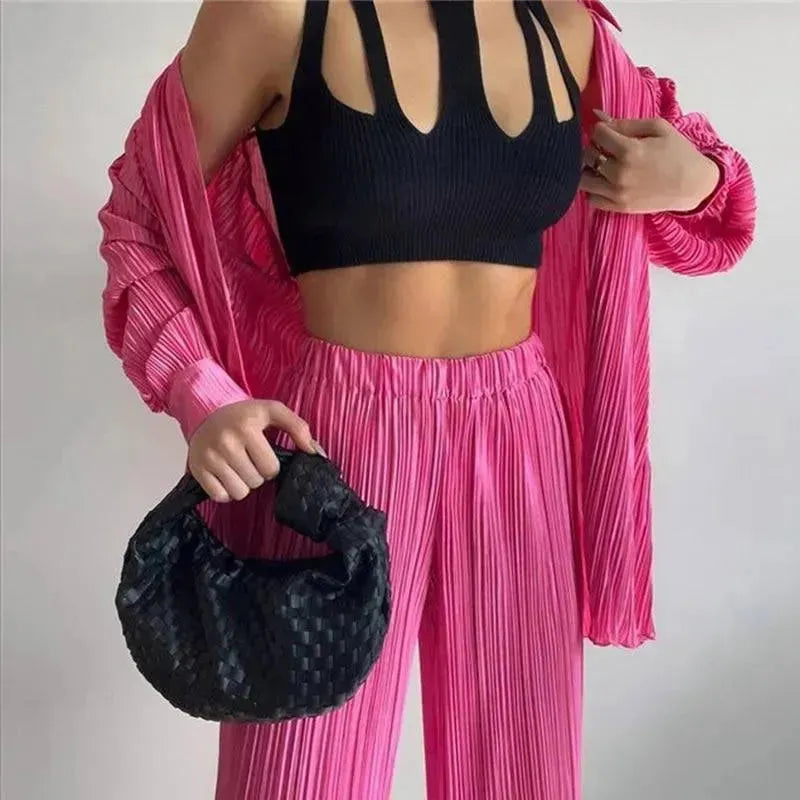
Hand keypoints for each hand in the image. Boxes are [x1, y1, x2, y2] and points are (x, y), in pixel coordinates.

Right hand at [187, 399, 324, 502]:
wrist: (205, 413)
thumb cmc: (243, 416)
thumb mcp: (272, 411)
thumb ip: (298, 428)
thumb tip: (316, 453)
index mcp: (247, 425)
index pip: (271, 468)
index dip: (270, 465)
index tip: (262, 454)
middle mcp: (226, 441)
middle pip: (256, 481)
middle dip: (256, 475)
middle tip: (248, 460)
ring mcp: (209, 456)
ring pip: (239, 492)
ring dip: (242, 484)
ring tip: (237, 468)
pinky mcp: (197, 469)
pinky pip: (220, 496)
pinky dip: (225, 491)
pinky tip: (224, 475)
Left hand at [580, 109, 721, 213]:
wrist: (693, 185)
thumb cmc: (678, 152)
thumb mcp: (658, 128)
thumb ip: (626, 123)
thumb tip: (598, 116)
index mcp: (630, 150)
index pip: (598, 133)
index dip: (601, 129)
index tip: (609, 131)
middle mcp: (619, 173)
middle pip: (588, 155)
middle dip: (594, 147)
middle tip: (606, 147)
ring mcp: (617, 193)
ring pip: (583, 180)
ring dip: (589, 169)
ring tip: (602, 165)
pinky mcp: (619, 207)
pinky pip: (592, 199)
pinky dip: (594, 189)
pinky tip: (605, 181)